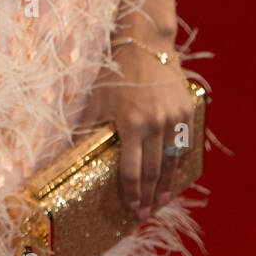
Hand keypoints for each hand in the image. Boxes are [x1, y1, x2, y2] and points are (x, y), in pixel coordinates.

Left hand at [76, 39, 195, 217]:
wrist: (145, 43)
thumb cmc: (116, 71)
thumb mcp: (96, 99)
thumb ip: (87, 128)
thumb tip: (69, 153)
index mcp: (131, 123)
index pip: (133, 170)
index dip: (132, 191)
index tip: (132, 207)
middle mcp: (155, 123)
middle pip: (154, 170)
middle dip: (150, 195)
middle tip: (148, 212)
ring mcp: (173, 117)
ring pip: (172, 159)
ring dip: (168, 183)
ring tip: (164, 200)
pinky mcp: (186, 109)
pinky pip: (184, 142)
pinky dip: (180, 160)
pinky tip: (175, 172)